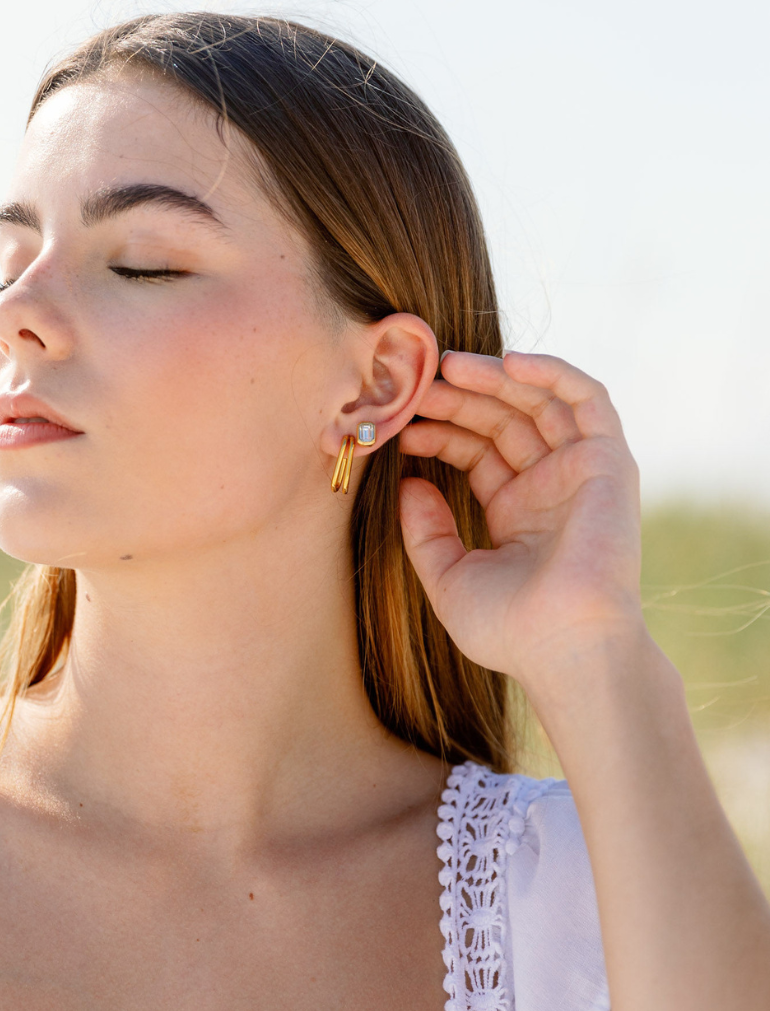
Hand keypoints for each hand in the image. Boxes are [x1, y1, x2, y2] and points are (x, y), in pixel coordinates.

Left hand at [398, 351, 647, 688]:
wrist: (562, 649)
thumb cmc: (509, 628)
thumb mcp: (448, 577)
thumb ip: (425, 531)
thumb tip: (409, 482)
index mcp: (516, 510)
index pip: (477, 451)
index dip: (441, 431)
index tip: (401, 424)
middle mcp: (550, 486)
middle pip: (502, 420)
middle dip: (459, 399)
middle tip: (417, 384)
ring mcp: (580, 472)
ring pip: (539, 402)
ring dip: (495, 377)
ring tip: (448, 365)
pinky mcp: (609, 463)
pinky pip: (588, 401)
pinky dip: (553, 373)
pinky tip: (508, 362)